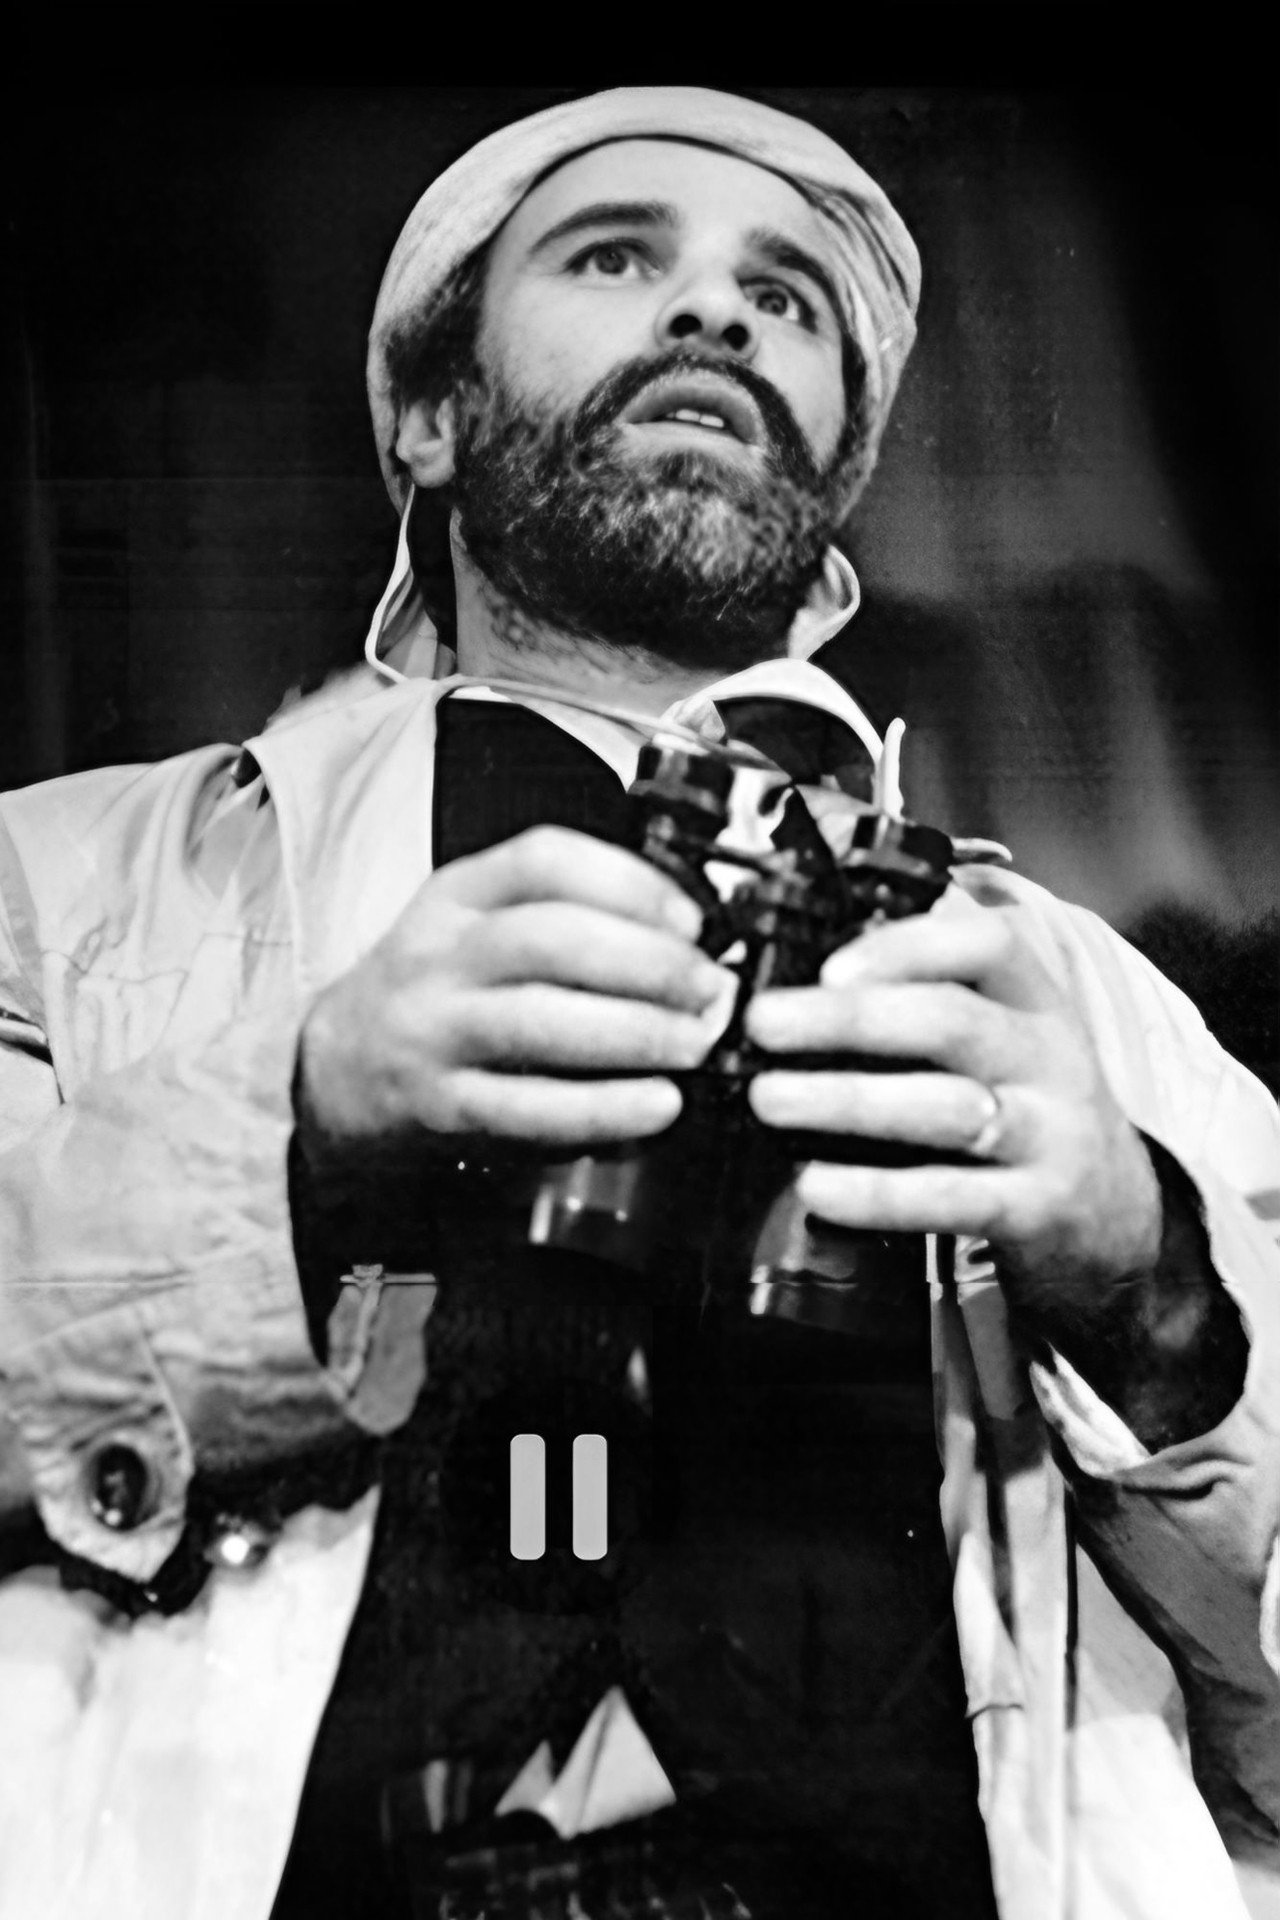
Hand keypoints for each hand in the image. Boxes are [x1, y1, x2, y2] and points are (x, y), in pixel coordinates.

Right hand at [299, 827, 733, 1148]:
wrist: (337, 1073)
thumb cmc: (438, 994)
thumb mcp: (477, 926)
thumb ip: (564, 918)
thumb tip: (689, 943)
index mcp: (458, 895)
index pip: (543, 861)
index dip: (628, 883)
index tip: (690, 918)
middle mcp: (439, 955)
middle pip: (549, 940)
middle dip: (646, 963)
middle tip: (709, 990)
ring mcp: (433, 1031)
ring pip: (538, 1022)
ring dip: (633, 1033)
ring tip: (694, 1045)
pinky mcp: (438, 1107)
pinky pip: (526, 1109)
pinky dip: (601, 1109)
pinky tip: (655, 1106)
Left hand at [744, 885, 1162, 1331]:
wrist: (1117, 1216)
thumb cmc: (1024, 1108)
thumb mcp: (1000, 1038)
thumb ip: (920, 1002)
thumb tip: (798, 980)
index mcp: (1034, 1000)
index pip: (986, 943)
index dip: (904, 946)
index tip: (827, 966)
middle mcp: (1050, 1057)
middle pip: (951, 1021)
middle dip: (846, 1019)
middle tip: (762, 1023)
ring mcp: (1051, 1134)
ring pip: (945, 1108)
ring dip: (845, 1100)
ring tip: (768, 1097)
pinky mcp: (1040, 1209)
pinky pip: (952, 1197)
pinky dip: (877, 1192)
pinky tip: (816, 1186)